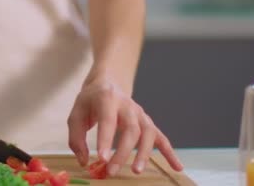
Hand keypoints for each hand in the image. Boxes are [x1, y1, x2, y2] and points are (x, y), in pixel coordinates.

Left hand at [67, 77, 182, 175]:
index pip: (108, 120)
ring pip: (148, 133)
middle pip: (131, 129)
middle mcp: (127, 105)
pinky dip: (170, 153)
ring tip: (137, 171)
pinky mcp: (147, 122)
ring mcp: (140, 114)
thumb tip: (85, 161)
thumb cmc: (90, 101)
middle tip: (112, 171)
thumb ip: (76, 138)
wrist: (108, 83)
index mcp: (107, 99)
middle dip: (122, 152)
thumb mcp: (76, 113)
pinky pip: (161, 137)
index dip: (105, 140)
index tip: (101, 159)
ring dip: (144, 153)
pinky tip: (177, 167)